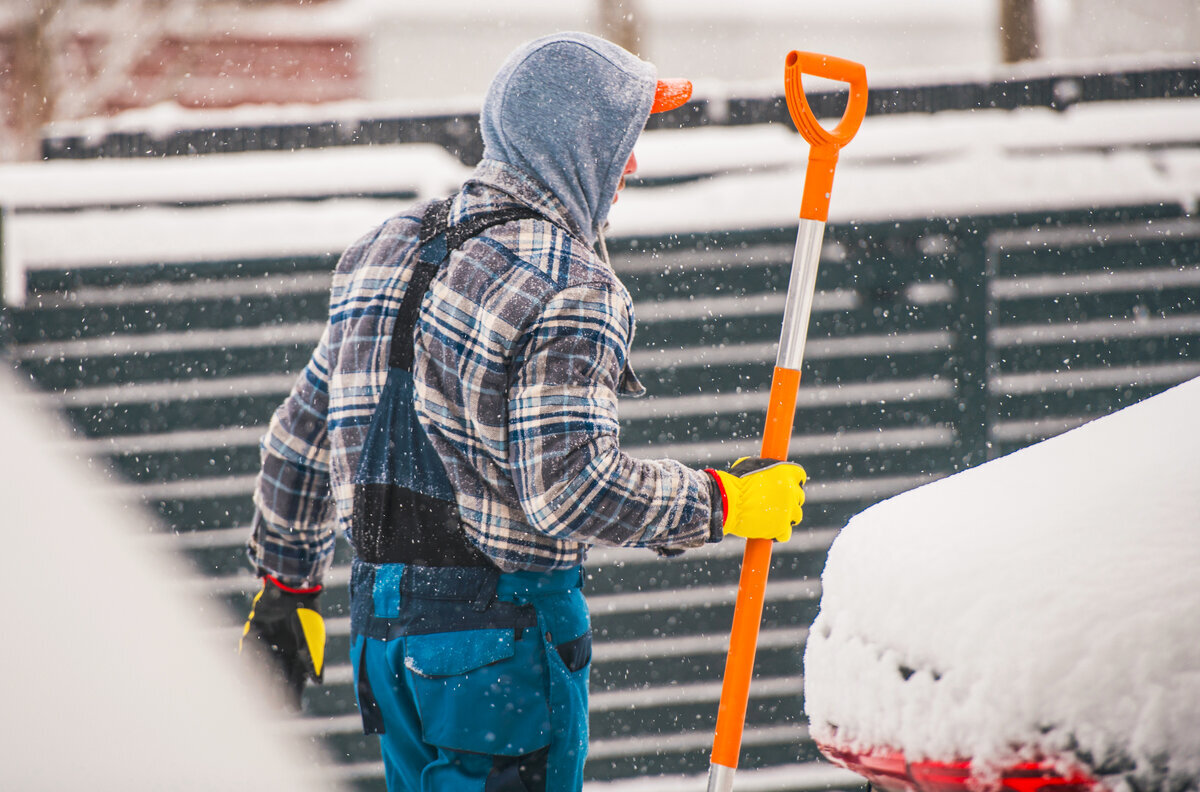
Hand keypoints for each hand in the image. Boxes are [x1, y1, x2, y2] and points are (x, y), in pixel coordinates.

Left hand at [239, 575, 324, 709]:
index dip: (295, 694)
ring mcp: (269, 641)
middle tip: (271, 709)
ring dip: (260, 678)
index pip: (297, 678)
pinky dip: (246, 657)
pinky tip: (244, 668)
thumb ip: (312, 659)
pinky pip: (249, 648)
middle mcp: (283, 649)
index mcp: (299, 652)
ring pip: (262, 664)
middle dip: (275, 691)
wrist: (292, 586)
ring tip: (254, 694)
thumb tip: (319, 682)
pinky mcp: (255, 630)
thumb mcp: (312, 638)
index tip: (292, 710)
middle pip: (278, 675)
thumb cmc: (306, 613)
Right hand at [706, 457, 805, 542]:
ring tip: (770, 517)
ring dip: (786, 516)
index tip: (782, 486)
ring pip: (796, 515)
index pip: (799, 476)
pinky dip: (778, 533)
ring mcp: (788, 509)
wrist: (727, 501)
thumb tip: (767, 473)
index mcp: (786, 472)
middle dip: (788, 499)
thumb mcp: (751, 465)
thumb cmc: (735, 481)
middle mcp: (791, 490)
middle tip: (773, 502)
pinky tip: (768, 530)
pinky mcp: (781, 527)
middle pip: (799, 496)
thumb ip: (766, 469)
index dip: (790, 481)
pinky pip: (785, 533)